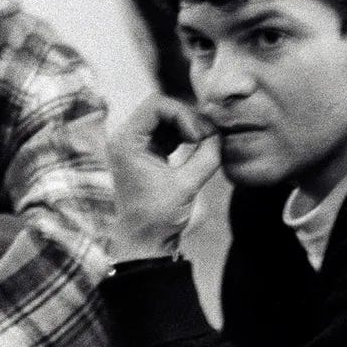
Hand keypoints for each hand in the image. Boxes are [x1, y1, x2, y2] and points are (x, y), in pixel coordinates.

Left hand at [107, 94, 221, 260]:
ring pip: (166, 119)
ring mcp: (136, 145)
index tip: (197, 137)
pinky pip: (168, 133)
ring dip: (189, 127)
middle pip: (162, 108)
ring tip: (206, 143)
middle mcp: (127, 138)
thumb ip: (207, 156)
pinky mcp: (147, 154)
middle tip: (207, 139)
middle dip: (188, 119)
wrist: (144, 242)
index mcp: (126, 141)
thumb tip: (220, 134)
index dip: (183, 114)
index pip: (156, 104)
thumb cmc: (158, 217)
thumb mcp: (187, 185)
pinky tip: (199, 148)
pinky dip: (185, 136)